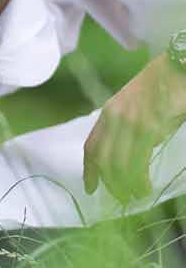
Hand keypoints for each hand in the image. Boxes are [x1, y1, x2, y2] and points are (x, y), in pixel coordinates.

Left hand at [83, 54, 185, 203]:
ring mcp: (129, 123)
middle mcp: (114, 118)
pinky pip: (137, 163)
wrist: (177, 68)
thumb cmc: (162, 87)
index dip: (89, 170)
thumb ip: (130, 129)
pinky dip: (139, 180)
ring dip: (126, 186)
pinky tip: (145, 187)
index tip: (91, 188)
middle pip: (102, 161)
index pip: (91, 146)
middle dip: (110, 184)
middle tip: (122, 199)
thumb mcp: (136, 107)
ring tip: (137, 195)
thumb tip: (135, 154)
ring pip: (118, 165)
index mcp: (109, 112)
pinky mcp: (147, 128)